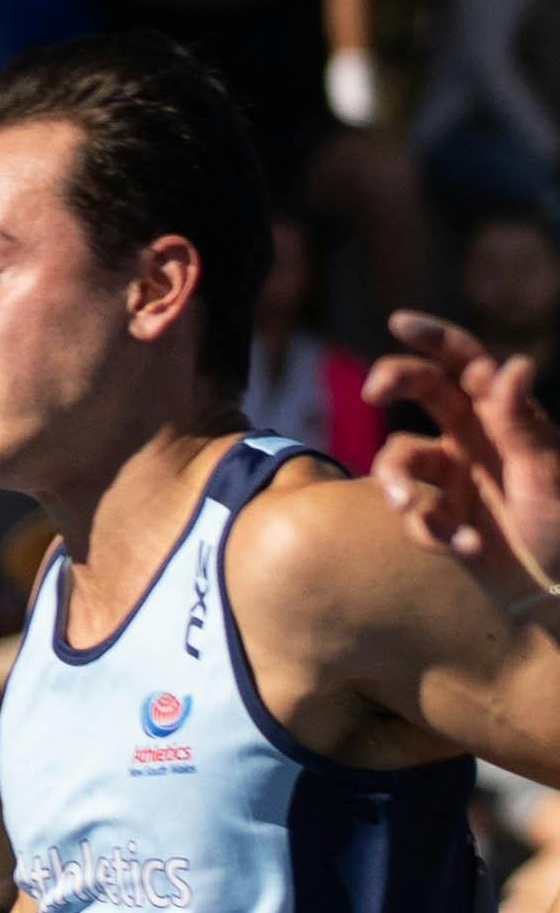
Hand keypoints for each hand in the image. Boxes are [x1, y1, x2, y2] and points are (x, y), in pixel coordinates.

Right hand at [366, 308, 559, 603]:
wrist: (558, 589)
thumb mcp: (547, 472)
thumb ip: (521, 422)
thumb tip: (513, 363)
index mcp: (505, 416)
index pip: (467, 364)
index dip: (433, 339)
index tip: (398, 323)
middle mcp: (474, 437)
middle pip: (420, 391)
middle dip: (391, 383)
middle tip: (372, 394)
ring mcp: (453, 478)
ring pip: (398, 459)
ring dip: (398, 483)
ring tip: (414, 511)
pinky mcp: (440, 517)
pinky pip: (413, 516)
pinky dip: (434, 533)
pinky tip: (469, 547)